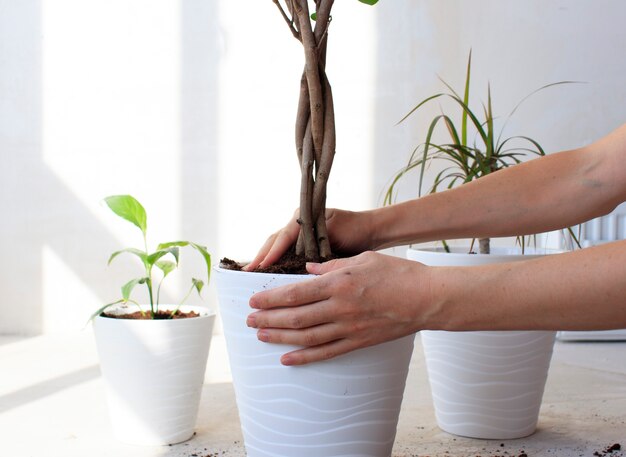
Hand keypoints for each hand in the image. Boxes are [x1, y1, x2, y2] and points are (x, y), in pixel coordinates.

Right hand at [243, 208, 376, 270]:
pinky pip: (285, 252)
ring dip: (264, 259)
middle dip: (260, 256)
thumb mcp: (335, 233)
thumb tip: (303, 263)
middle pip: (273, 240)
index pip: (283, 236)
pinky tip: (266, 274)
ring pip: (276, 246)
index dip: (272, 253)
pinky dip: (275, 262)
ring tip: (249, 274)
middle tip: (246, 272)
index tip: (261, 266)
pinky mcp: (303, 244)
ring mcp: (298, 233)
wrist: (369, 230)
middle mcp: (297, 223)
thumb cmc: (354, 229)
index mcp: (303, 217)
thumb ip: (317, 243)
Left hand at [246, 251, 429, 364]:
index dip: (270, 299)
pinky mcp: (358, 342)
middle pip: (295, 317)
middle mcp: (340, 308)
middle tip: (249, 319)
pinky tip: (287, 358)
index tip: (253, 300)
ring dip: (279, 337)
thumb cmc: (398, 273)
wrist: (427, 299)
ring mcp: (349, 328)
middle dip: (268, 318)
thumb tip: (308, 270)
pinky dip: (305, 357)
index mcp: (339, 284)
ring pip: (306, 337)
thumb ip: (332, 266)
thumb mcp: (363, 259)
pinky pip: (326, 352)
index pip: (295, 293)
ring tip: (260, 335)